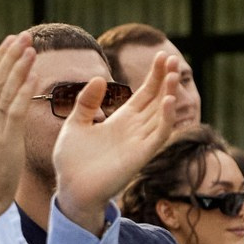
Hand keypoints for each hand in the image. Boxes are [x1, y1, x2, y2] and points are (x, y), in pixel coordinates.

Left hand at [53, 51, 187, 229]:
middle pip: (157, 100)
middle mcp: (135, 130)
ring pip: (162, 115)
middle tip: (173, 58)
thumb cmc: (71, 161)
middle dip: (165, 80)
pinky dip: (166, 118)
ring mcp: (140, 142)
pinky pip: (159, 135)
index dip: (154, 76)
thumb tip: (101, 78)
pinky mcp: (140, 156)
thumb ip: (86, 102)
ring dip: (169, 94)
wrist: (70, 188)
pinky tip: (168, 100)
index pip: (144, 94)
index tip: (161, 56)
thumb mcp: (75, 123)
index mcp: (121, 121)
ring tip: (173, 74)